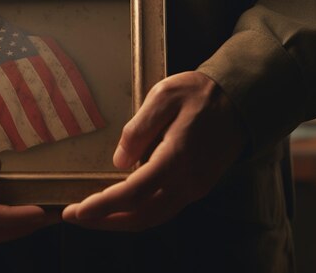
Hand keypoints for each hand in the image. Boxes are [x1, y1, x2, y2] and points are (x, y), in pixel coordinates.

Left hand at [62, 71, 245, 230]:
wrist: (242, 100)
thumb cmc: (201, 92)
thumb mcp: (164, 95)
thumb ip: (139, 128)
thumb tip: (119, 161)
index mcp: (176, 157)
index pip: (133, 193)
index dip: (102, 205)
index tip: (76, 210)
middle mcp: (187, 181)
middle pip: (140, 216)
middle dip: (103, 221)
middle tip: (73, 216)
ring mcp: (194, 188)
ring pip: (153, 218)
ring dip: (119, 222)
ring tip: (91, 216)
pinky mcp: (197, 187)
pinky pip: (163, 210)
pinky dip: (137, 215)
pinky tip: (120, 206)